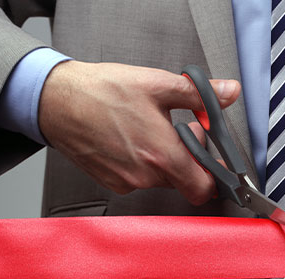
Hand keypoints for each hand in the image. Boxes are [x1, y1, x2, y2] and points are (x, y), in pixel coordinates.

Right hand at [38, 60, 240, 203]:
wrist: (55, 100)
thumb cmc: (101, 91)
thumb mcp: (158, 84)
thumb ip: (199, 95)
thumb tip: (229, 92)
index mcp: (162, 155)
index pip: (203, 188)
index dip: (213, 175)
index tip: (213, 158)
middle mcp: (145, 175)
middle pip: (184, 180)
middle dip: (189, 157)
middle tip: (180, 130)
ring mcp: (126, 182)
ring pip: (161, 178)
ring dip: (165, 158)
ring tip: (150, 128)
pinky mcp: (110, 182)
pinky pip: (139, 178)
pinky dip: (143, 162)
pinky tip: (132, 137)